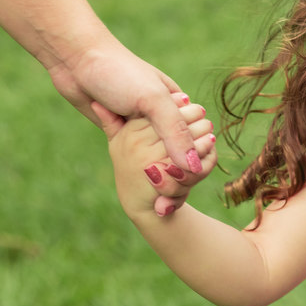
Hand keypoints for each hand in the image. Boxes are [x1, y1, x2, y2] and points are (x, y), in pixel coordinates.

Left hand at [47, 34, 206, 174]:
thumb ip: (176, 132)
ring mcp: (138, 121)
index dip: (194, 154)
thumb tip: (194, 166)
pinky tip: (130, 168)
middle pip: (175, 148)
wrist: (78, 61)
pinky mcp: (118, 128)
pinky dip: (130, 159)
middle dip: (172, 163)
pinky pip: (130, 149)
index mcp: (177, 103)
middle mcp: (160, 113)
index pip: (196, 136)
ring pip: (152, 151)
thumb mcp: (153, 101)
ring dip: (151, 163)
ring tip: (149, 177)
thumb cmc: (121, 73)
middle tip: (168, 177)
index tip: (188, 171)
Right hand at [94, 99, 217, 218]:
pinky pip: (196, 157)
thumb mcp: (118, 144)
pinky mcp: (169, 177)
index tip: (187, 101)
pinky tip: (209, 146)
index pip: (164, 106)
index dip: (180, 103)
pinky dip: (207, 152)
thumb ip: (111, 122)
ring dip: (204, 133)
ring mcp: (153, 159)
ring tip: (208, 132)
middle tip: (203, 119)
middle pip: (179, 119)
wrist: (140, 203)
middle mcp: (138, 143)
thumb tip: (95, 102)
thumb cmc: (131, 168)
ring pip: (190, 136)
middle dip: (195, 116)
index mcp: (129, 130)